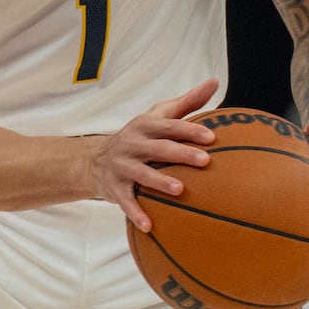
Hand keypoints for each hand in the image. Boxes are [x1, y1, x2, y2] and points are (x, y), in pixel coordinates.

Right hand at [91, 78, 218, 231]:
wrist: (94, 160)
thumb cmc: (140, 137)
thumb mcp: (157, 117)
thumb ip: (186, 102)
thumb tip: (214, 82)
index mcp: (145, 126)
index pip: (169, 126)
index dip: (189, 131)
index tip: (212, 138)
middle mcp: (132, 144)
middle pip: (158, 148)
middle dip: (180, 154)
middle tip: (205, 161)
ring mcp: (122, 166)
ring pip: (141, 174)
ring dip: (159, 182)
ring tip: (180, 190)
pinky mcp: (114, 188)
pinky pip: (125, 201)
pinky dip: (136, 213)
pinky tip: (150, 226)